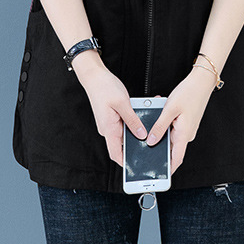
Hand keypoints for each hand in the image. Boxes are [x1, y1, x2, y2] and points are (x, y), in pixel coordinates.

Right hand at [72, 52, 146, 166]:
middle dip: (135, 143)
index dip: (125, 163)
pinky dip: (132, 120)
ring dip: (135, 128)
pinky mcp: (111, 116)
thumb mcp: (123, 103)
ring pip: (124, 132)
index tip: (136, 168)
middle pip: (122, 144)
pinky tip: (140, 112)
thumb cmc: (104, 87)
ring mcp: (109, 123)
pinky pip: (123, 123)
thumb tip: (141, 134)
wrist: (94, 76)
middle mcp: (107, 128)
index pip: (115, 154)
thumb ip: (132, 120)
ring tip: (147, 120)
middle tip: (150, 141)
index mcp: (108, 128)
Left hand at [146, 67, 215, 174]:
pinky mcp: (187, 122)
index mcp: (184, 134)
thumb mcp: (170, 109)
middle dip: (160, 146)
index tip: (161, 175)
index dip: (169, 169)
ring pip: (172, 136)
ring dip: (163, 130)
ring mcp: (188, 128)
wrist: (202, 82)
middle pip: (172, 147)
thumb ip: (160, 126)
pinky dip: (166, 123)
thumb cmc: (189, 93)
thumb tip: (151, 140)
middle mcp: (187, 134)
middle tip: (149, 142)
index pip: (177, 158)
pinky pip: (174, 128)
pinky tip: (163, 112)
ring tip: (157, 118)